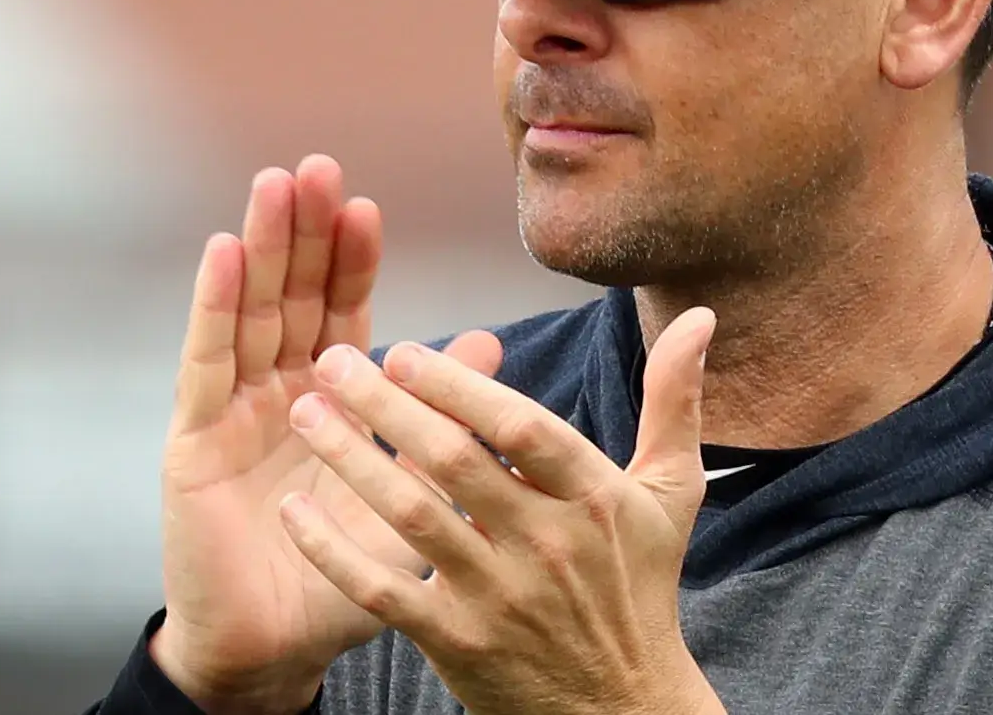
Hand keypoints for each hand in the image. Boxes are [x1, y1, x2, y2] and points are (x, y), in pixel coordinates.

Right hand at [150, 156, 505, 714]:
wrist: (276, 653)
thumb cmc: (343, 579)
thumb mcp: (408, 492)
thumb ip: (442, 416)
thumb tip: (493, 341)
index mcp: (331, 403)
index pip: (343, 315)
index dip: (353, 261)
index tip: (368, 205)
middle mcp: (277, 395)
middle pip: (292, 297)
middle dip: (304, 232)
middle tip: (318, 166)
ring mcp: (230, 414)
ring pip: (249, 313)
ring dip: (263, 247)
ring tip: (275, 184)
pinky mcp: (192, 441)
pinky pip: (206, 362)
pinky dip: (216, 305)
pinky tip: (226, 251)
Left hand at [279, 306, 726, 714]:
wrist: (621, 709)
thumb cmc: (639, 587)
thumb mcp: (671, 492)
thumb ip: (675, 401)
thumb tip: (699, 317)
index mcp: (594, 498)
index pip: (523, 430)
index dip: (460, 387)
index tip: (405, 350)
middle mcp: (546, 545)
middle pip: (454, 464)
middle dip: (385, 406)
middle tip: (331, 361)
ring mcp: (498, 597)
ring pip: (411, 517)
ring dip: (350, 461)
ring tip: (304, 413)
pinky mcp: (457, 643)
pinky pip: (382, 590)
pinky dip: (333, 550)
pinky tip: (293, 509)